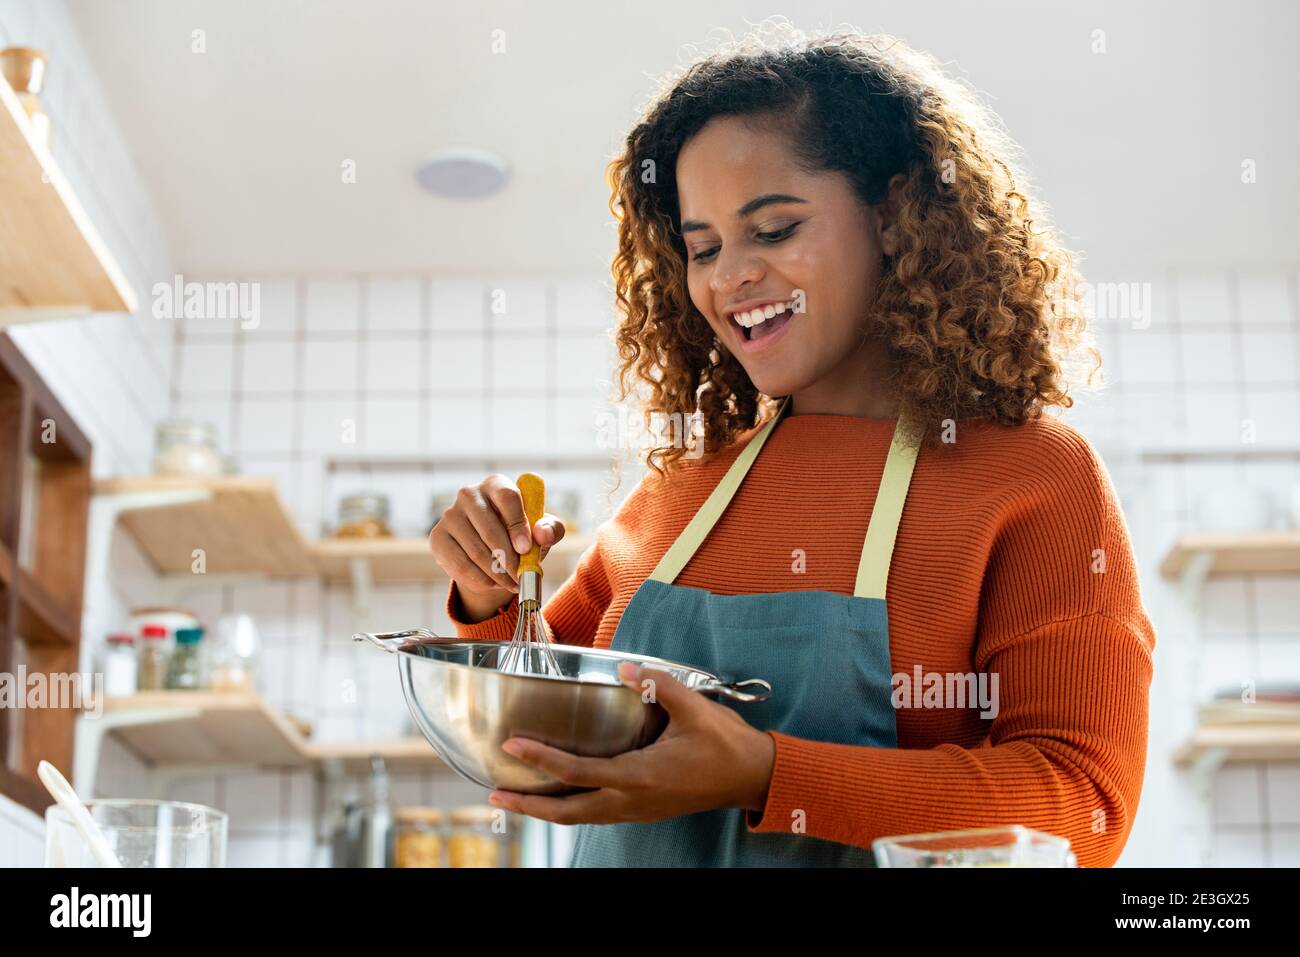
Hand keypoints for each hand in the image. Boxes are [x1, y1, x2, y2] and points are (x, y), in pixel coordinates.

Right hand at [428, 473, 565, 621]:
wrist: (491, 554)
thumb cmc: (520, 536)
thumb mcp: (541, 532)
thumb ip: (551, 529)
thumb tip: (542, 533)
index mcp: (496, 485)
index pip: (507, 497)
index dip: (517, 524)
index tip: (526, 549)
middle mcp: (469, 494)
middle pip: (490, 528)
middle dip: (509, 559)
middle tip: (521, 577)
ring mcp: (450, 515)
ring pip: (475, 551)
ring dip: (497, 574)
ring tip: (511, 583)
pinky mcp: (438, 537)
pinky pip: (460, 564)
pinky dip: (479, 579)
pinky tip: (492, 583)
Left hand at [487, 662, 776, 823]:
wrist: (753, 778)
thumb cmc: (725, 744)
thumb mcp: (694, 708)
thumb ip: (658, 685)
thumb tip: (626, 668)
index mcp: (639, 776)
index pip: (578, 772)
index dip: (542, 760)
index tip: (514, 747)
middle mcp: (632, 800)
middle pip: (568, 812)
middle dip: (529, 806)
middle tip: (495, 794)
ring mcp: (638, 810)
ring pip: (581, 818)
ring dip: (546, 810)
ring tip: (516, 798)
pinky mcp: (644, 810)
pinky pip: (597, 815)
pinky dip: (570, 808)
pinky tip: (561, 795)